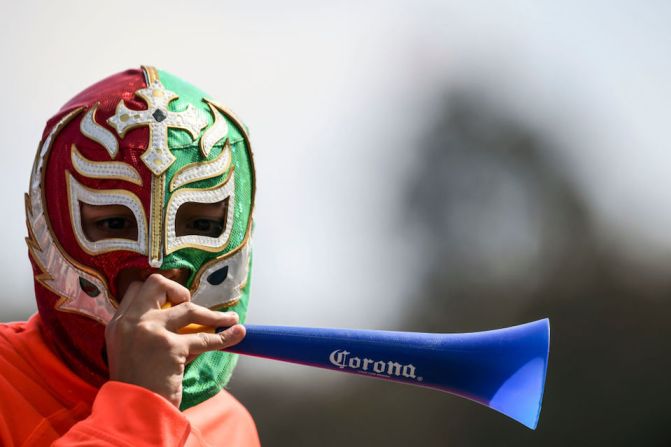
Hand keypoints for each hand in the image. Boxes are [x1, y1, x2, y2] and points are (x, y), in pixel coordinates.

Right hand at [105, 274, 244, 406]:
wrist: (134, 412)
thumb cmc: (136, 385)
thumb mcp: (128, 350)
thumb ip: (144, 330)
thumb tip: (182, 313)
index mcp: (118, 323)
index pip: (138, 289)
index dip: (159, 291)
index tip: (174, 301)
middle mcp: (130, 323)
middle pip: (157, 284)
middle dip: (178, 290)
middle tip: (189, 306)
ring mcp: (150, 332)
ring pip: (188, 308)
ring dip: (213, 314)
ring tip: (229, 319)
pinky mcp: (170, 347)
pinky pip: (204, 338)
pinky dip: (225, 337)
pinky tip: (237, 334)